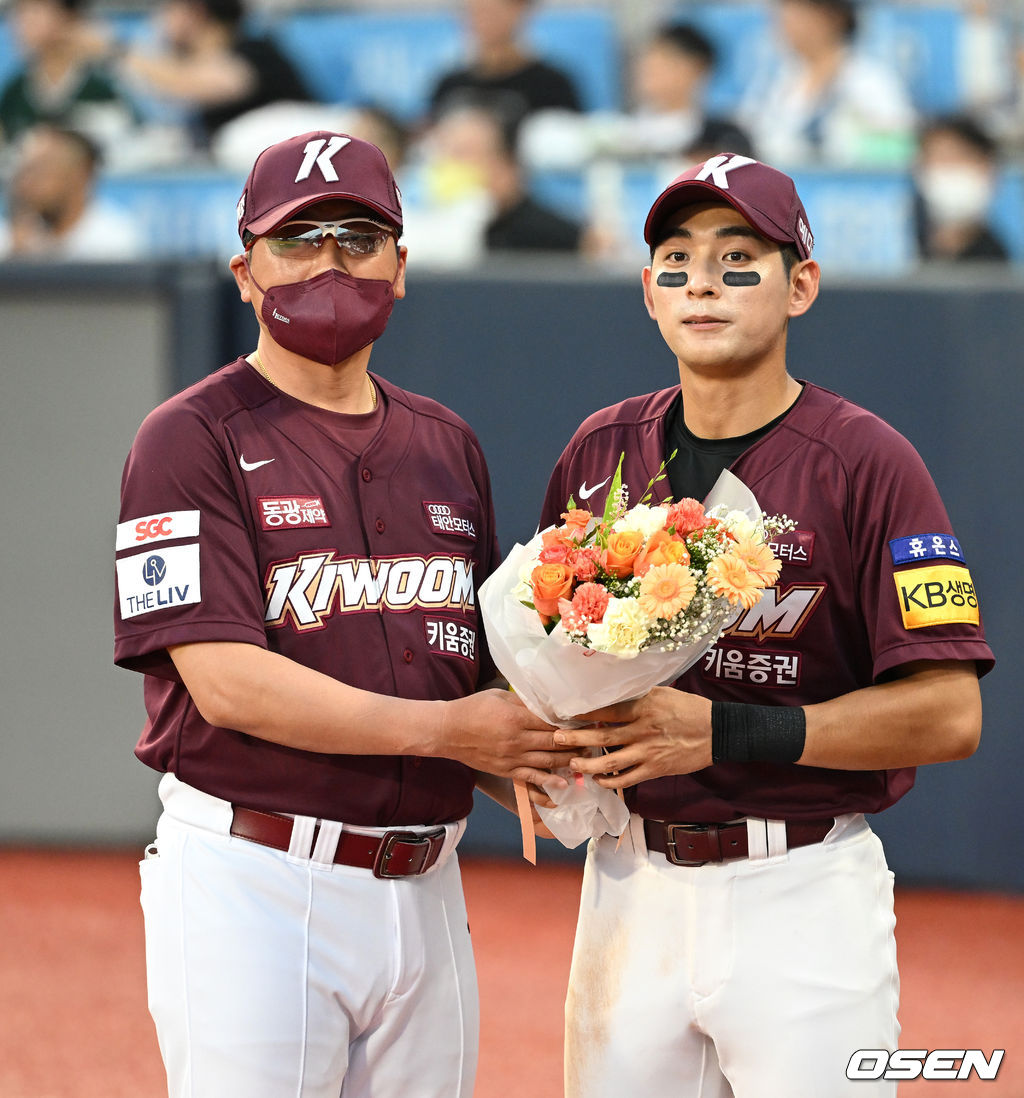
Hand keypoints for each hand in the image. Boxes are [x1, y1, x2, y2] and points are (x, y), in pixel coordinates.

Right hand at [440, 689, 574, 786]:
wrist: (448, 731)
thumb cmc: (473, 708)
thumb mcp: (500, 696)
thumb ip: (523, 703)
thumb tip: (545, 706)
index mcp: (517, 718)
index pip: (551, 722)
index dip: (571, 723)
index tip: (586, 722)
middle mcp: (518, 740)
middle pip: (554, 743)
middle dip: (576, 743)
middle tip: (593, 741)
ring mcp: (512, 758)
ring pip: (548, 762)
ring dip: (568, 762)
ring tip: (585, 760)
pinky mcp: (506, 771)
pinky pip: (531, 779)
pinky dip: (548, 784)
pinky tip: (563, 786)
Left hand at [554, 687, 712, 788]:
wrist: (716, 731)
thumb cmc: (687, 708)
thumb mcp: (661, 693)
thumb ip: (636, 696)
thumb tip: (611, 694)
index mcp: (642, 708)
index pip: (606, 711)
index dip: (583, 713)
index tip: (565, 713)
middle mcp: (642, 730)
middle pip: (602, 737)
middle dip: (576, 739)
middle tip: (556, 739)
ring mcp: (648, 752)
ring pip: (611, 763)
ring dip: (588, 764)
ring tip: (573, 763)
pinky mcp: (655, 769)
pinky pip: (627, 779)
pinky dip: (610, 781)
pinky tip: (598, 780)